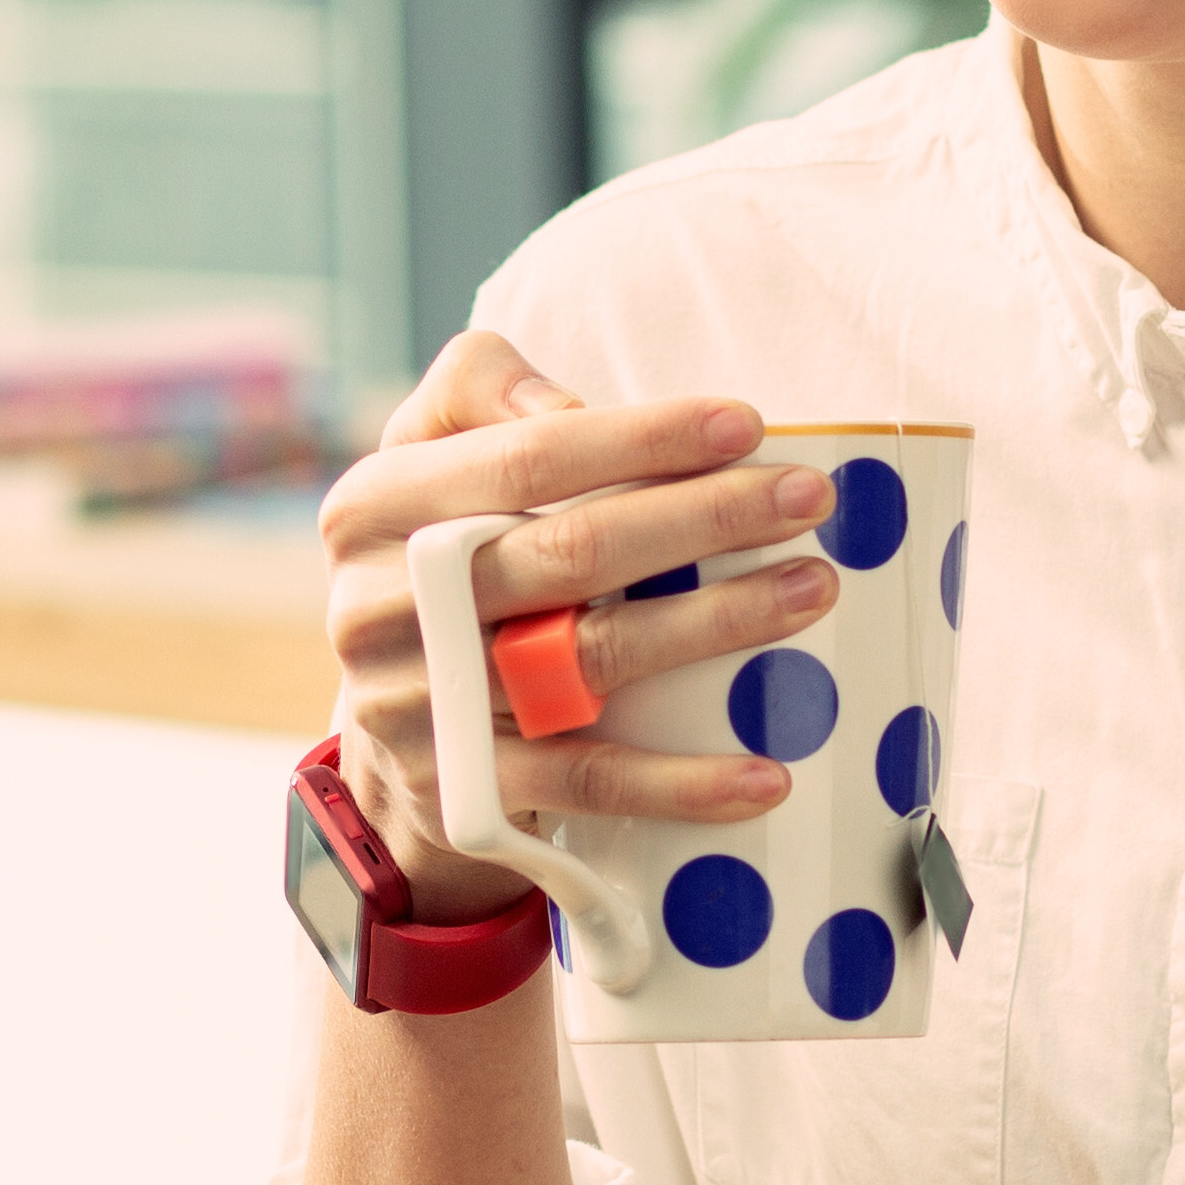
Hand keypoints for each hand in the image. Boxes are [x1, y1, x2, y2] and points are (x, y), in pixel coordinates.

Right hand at [317, 333, 848, 924]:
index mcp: (375, 506)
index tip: (746, 426)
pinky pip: (587, 782)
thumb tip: (575, 410)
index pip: (526, 458)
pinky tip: (766, 770)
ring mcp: (421, 707)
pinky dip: (681, 782)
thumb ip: (483, 389)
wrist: (384, 723)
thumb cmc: (440, 555)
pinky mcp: (463, 794)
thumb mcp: (429, 454)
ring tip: (809, 590)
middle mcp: (382, 606)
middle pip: (571, 553)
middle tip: (807, 500)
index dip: (642, 439)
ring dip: (716, 625)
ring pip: (589, 659)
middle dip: (705, 519)